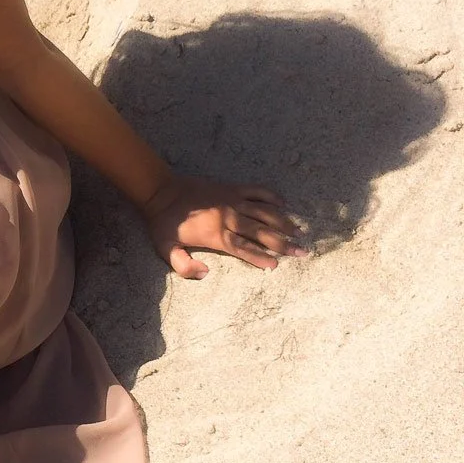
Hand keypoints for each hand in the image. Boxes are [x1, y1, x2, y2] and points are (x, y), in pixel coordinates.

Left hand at [138, 173, 308, 278]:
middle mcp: (229, 218)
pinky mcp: (231, 188)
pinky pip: (257, 191)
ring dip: (283, 222)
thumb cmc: (164, 223)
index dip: (261, 258)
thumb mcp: (166, 249)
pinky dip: (271, 196)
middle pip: (261, 232)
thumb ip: (184, 266)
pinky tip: (283, 203)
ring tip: (299, 231)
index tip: (277, 264)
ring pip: (264, 212)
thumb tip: (206, 274)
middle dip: (283, 243)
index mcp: (216, 235)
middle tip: (302, 251)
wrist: (161, 191)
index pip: (244, 249)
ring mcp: (232, 201)